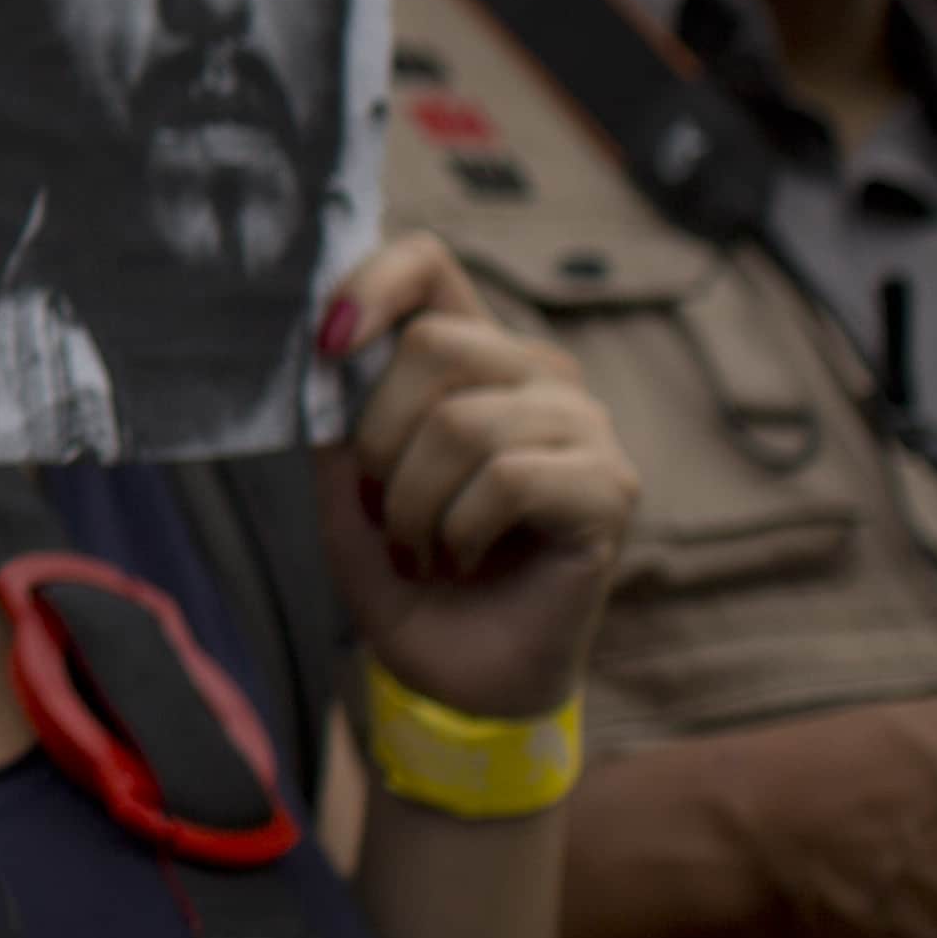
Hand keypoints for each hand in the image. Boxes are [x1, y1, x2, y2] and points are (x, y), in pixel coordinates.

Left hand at [314, 235, 632, 727]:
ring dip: (413, 501)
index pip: (431, 261)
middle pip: (435, 345)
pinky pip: (507, 477)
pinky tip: (461, 559)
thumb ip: (341, 404)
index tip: (325, 344)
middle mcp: (538, 375)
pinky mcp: (610, 488)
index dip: (372, 283)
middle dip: (378, 439)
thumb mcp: (348, 477)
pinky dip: (459, 528)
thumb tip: (325, 340)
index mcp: (472, 356)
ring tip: (422, 546)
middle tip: (382, 506)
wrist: (456, 676)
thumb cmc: (406, 571)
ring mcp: (585, 428)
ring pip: (465, 421)